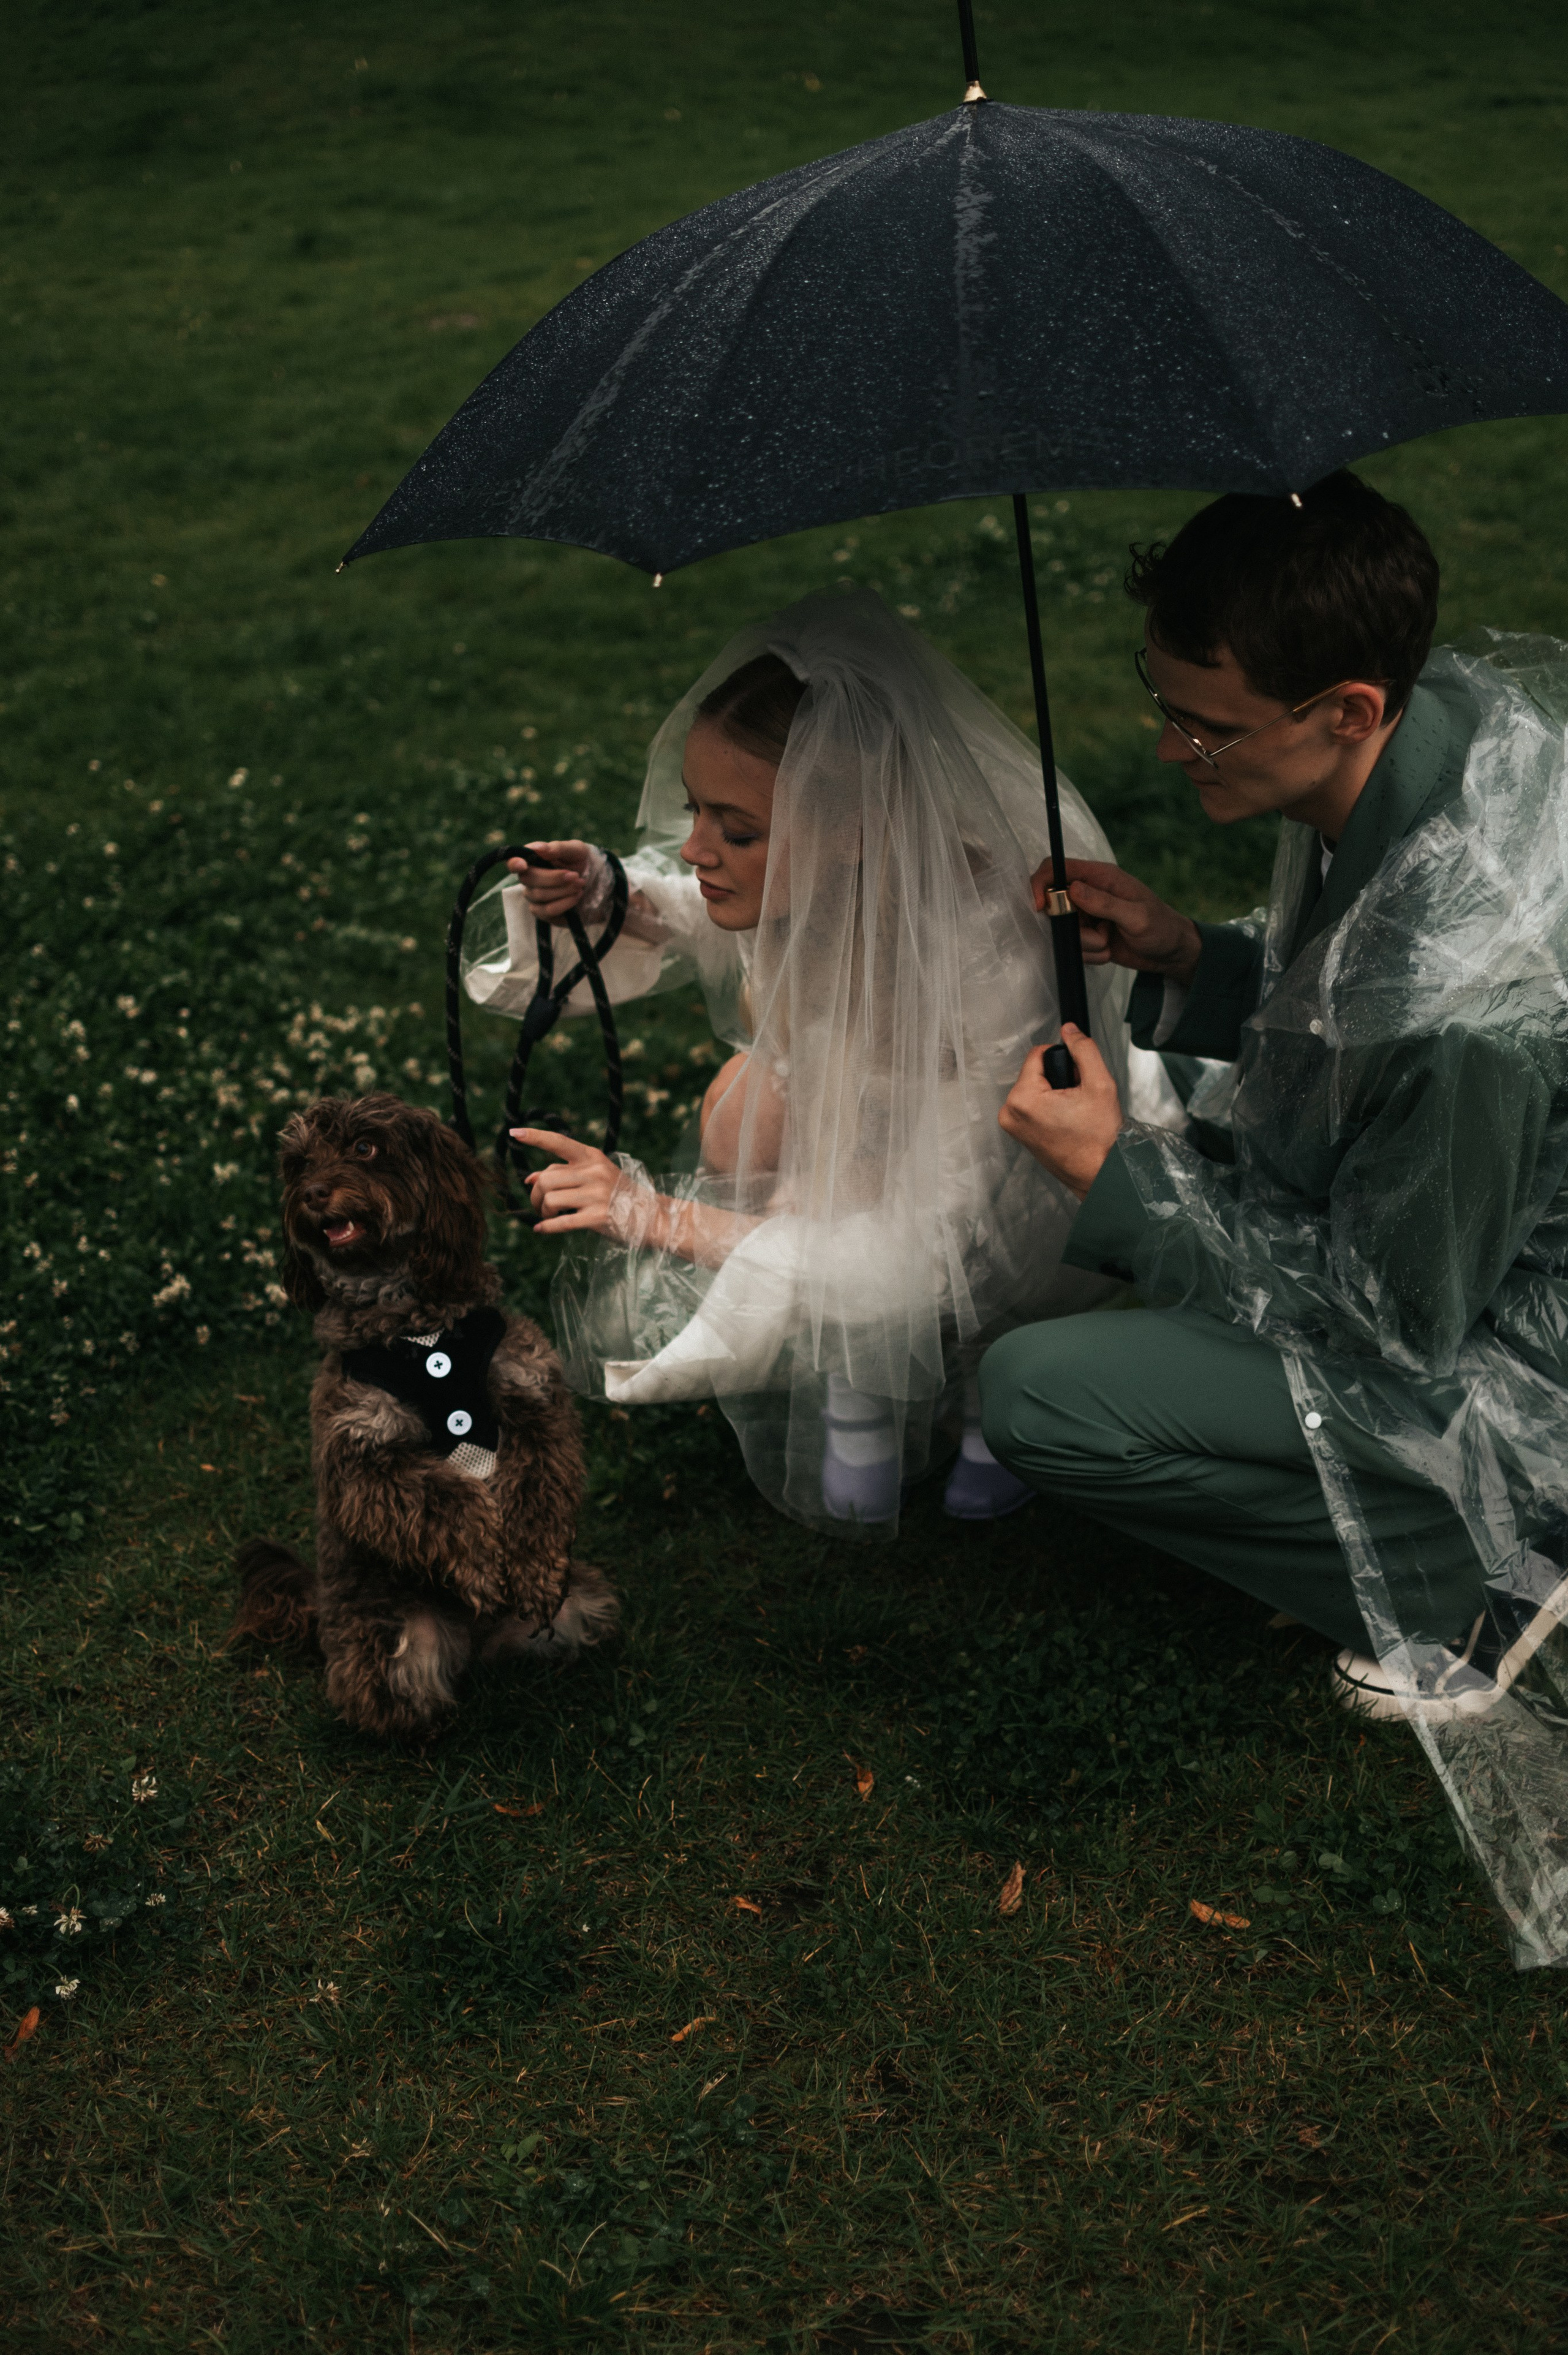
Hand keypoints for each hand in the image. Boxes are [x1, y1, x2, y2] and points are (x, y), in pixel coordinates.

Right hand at [509, 841, 600, 924]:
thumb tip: (537, 848)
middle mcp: (529, 879)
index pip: (513, 862)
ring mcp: (534, 898)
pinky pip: (548, 911)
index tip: (522, 864)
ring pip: (540, 895)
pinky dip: (565, 903)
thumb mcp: (576, 850)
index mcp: (532, 860)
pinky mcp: (543, 914)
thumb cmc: (581, 862)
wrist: (596, 883)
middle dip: (554, 878)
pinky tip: (577, 896)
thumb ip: (557, 848)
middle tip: (576, 875)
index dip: (514, 863)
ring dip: (563, 890)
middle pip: (529, 879)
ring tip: (581, 884)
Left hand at [513, 1128, 646, 1239]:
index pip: (559, 1142)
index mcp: (592, 1157)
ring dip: (543, 1211)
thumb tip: (528, 1178)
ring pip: (550, 1199)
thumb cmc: (617, 1195)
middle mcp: (594, 1172)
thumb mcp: (593, 1177)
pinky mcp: (598, 1217)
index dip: (535, 1137)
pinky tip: (541, 1230)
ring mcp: (597, 1194)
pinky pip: (561, 1222)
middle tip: (539, 1206)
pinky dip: (546, 1227)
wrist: (650, 1216)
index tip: (513, 1132)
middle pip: (546, 1179)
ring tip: (549, 1216)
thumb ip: (563, 1174)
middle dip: (536, 1195)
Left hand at [999, 1027, 1122, 1198]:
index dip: (1063, 1060)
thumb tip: (1069, 1030)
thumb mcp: (1100, 1084)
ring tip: (1074, 1113)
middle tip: (1079, 1100)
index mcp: (1022, 1099)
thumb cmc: (1099, 1140)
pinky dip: (1051, 1107)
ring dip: (1056, 1093)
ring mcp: (1012, 1125)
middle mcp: (1010, 1113)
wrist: (1099, 1174)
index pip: (1037, 1054)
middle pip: (1035, 1072)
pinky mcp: (1019, 1134)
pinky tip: (1067, 1121)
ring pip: (1036, 1088)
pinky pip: (1034, 1105)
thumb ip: (1083, 1050)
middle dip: (1060, 1079)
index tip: (1077, 1080)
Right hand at [1030, 856, 1200, 982]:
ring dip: (1086, 944)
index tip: (1040, 908)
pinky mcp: (1087, 935)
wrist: (1171, 953)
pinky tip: (1109, 951)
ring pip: (1064, 931)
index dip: (1042, 883)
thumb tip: (1072, 889)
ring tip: (1109, 942)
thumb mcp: (1137, 916)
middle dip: (1072, 927)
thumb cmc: (1161, 928)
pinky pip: (1073, 946)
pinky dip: (1090, 954)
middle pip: (1056, 905)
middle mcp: (1090, 893)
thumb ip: (1104, 902)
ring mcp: (1087, 915)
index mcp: (1102, 877)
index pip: (1058, 868)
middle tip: (1100, 933)